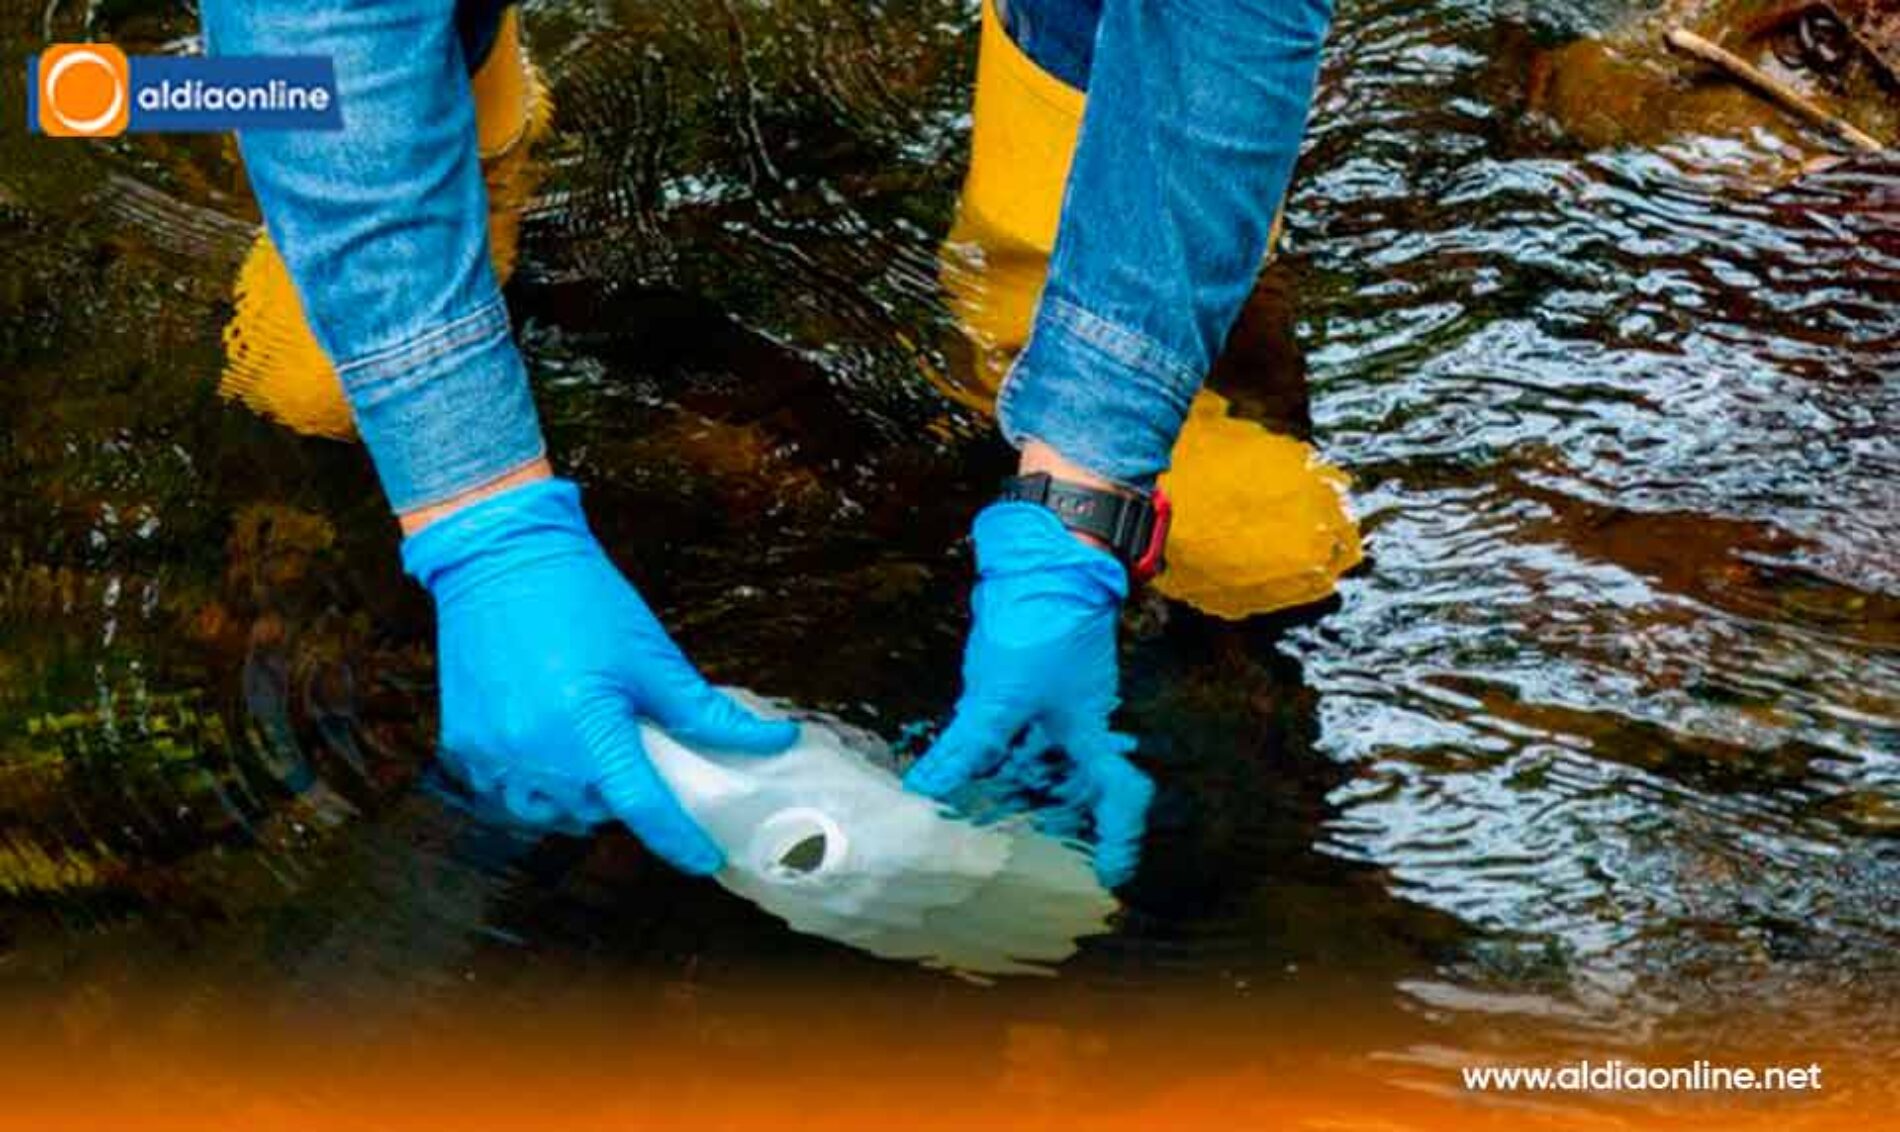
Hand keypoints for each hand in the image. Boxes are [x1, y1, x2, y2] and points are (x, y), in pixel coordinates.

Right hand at [401, 477, 796, 872]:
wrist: (502, 556)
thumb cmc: (581, 598)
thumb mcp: (652, 657)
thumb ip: (707, 712)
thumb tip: (771, 740)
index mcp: (588, 728)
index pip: (644, 808)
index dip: (680, 840)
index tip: (706, 859)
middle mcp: (535, 751)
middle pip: (597, 809)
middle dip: (625, 795)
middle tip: (640, 760)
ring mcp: (494, 752)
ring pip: (550, 809)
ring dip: (580, 796)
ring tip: (595, 756)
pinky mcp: (465, 744)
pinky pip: (508, 791)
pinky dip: (537, 784)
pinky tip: (553, 752)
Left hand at [905, 501, 1154, 885]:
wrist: (1042, 554)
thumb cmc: (1041, 624)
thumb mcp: (999, 697)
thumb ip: (965, 748)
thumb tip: (926, 793)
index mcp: (1092, 733)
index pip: (1120, 798)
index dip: (1118, 839)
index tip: (1106, 874)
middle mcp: (1077, 723)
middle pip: (1072, 786)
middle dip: (1050, 823)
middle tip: (1015, 857)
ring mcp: (1050, 701)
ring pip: (1034, 762)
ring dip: (1008, 791)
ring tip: (971, 823)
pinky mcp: (1022, 681)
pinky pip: (1007, 735)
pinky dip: (986, 757)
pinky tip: (954, 773)